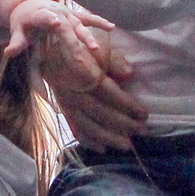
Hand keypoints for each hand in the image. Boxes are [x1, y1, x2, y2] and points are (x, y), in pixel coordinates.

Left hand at [3, 0, 113, 58]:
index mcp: (39, 14)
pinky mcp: (74, 15)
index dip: (50, 19)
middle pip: (66, 26)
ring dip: (87, 36)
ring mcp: (67, 13)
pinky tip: (111, 27)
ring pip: (79, 25)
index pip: (45, 16)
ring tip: (95, 49)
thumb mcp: (16, 30)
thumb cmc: (23, 21)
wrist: (29, 4)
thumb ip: (16, 42)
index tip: (57, 22)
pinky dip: (99, 21)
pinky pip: (88, 18)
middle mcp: (56, 12)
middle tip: (79, 56)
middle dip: (73, 40)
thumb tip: (8, 53)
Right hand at [38, 22, 146, 150]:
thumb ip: (114, 61)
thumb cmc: (81, 47)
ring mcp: (67, 103)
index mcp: (84, 74)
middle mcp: (74, 91)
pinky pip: (74, 128)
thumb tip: (129, 75)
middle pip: (100, 112)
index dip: (127, 105)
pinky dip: (87, 141)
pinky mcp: (63, 110)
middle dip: (123, 124)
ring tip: (126, 145)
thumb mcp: (98, 46)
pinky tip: (102, 149)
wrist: (50, 49)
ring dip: (108, 137)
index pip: (109, 93)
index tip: (144, 113)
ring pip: (88, 125)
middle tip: (142, 130)